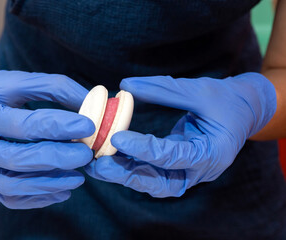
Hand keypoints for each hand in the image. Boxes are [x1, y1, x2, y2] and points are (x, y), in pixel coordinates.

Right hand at [0, 61, 94, 208]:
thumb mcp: (17, 81)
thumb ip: (55, 88)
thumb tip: (92, 102)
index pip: (24, 125)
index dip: (59, 126)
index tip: (89, 125)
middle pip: (17, 159)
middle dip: (57, 158)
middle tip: (86, 154)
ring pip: (12, 186)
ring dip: (49, 184)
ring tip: (79, 177)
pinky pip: (10, 197)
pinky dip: (38, 197)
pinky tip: (63, 190)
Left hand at [85, 73, 275, 196]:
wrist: (244, 110)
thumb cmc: (226, 100)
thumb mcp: (199, 90)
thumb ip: (163, 89)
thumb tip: (124, 86)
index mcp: (212, 154)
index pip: (173, 157)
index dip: (144, 148)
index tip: (117, 137)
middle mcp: (200, 170)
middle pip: (161, 183)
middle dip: (128, 175)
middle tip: (99, 165)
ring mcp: (189, 172)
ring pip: (154, 183)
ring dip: (125, 175)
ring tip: (97, 165)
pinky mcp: (179, 168)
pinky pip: (153, 173)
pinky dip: (132, 167)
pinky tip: (110, 157)